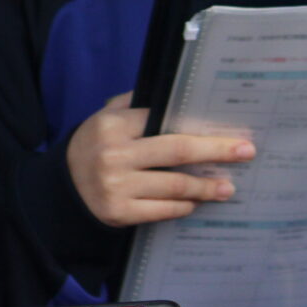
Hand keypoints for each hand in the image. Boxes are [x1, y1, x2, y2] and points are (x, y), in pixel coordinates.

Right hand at [66, 91, 255, 226]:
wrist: (62, 187)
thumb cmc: (93, 147)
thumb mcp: (104, 119)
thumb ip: (134, 105)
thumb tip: (175, 94)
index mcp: (112, 126)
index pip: (163, 122)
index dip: (199, 128)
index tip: (229, 130)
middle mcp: (114, 155)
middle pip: (177, 151)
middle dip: (216, 151)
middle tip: (245, 151)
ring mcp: (116, 186)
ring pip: (175, 186)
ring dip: (207, 187)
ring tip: (228, 187)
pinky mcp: (119, 212)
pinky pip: (163, 210)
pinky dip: (184, 206)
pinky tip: (196, 203)